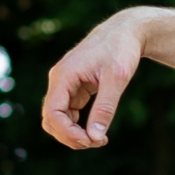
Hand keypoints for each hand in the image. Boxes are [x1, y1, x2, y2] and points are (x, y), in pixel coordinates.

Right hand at [40, 9, 148, 149]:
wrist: (124, 32)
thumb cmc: (120, 50)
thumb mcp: (116, 80)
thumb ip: (105, 108)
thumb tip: (95, 136)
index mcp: (63, 76)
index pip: (53, 113)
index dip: (68, 133)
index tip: (91, 141)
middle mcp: (59, 81)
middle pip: (51, 119)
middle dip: (70, 136)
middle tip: (98, 142)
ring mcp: (64, 85)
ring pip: (58, 118)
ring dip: (74, 133)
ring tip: (99, 139)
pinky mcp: (74, 88)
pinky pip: (68, 113)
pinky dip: (78, 125)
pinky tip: (96, 130)